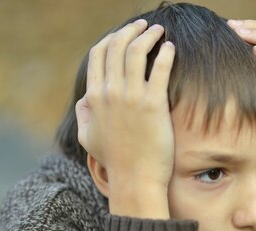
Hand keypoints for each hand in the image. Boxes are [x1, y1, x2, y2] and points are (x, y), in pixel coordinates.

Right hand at [75, 19, 175, 191]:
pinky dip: (165, 53)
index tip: (125, 34)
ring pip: (137, 52)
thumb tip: (84, 100)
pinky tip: (171, 48)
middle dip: (131, 30)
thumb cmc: (115, 162)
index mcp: (94, 97)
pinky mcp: (153, 105)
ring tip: (160, 31)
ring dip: (149, 36)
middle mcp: (110, 93)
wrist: (135, 179)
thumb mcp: (88, 138)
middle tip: (145, 26)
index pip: (98, 55)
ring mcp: (131, 98)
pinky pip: (159, 69)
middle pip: (117, 47)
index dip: (112, 39)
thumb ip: (84, 115)